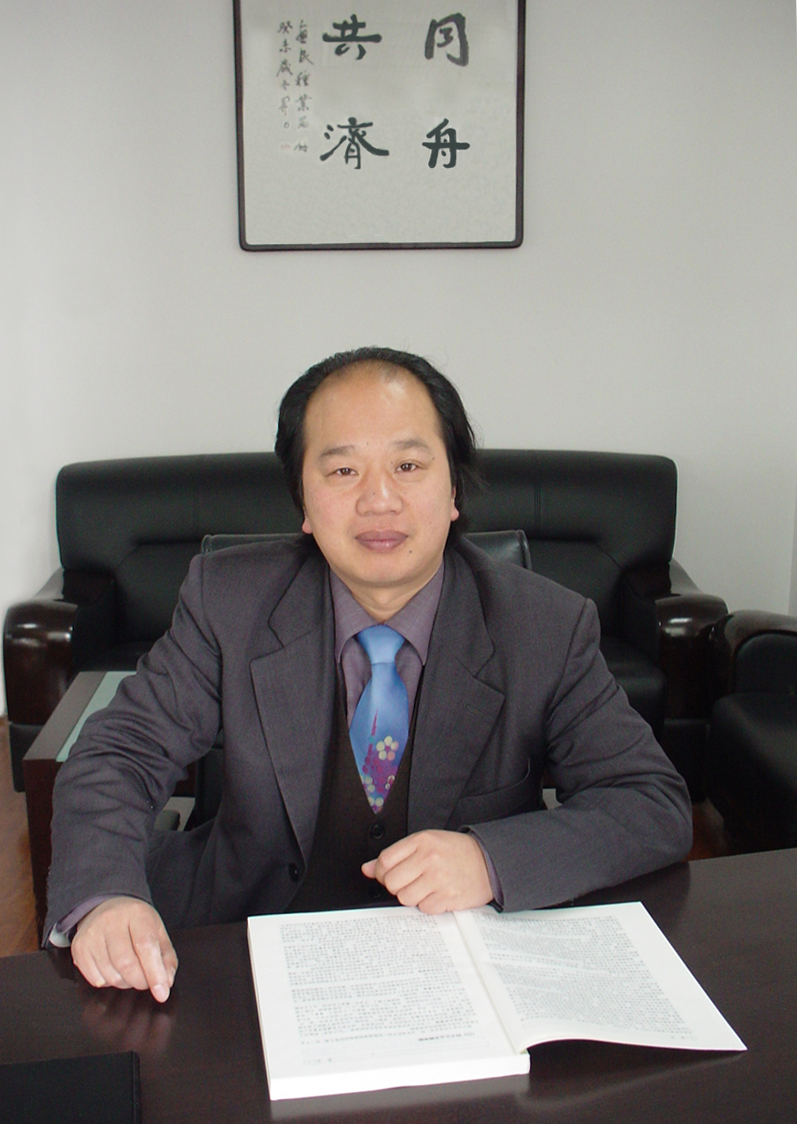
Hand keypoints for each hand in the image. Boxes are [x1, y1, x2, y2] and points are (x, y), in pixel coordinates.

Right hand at [71, 896, 177, 1002]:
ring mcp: (91, 934)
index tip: (162, 992)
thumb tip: (166, 982)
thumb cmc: (134, 922)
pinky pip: (95, 980)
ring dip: (125, 982)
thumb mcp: (157, 931)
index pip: (146, 946)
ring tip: (130, 971)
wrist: (105, 908)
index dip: (155, 973)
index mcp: (136, 913)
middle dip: (140, 981)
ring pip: (111, 975)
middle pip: (126, 964)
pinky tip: (113, 968)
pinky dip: (109, 982)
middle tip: (146, 981)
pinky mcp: (79, 948)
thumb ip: (166, 957)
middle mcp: (111, 921)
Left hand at [361, 830, 492, 912]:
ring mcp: (439, 879)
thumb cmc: (456, 852)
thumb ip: (396, 855)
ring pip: (405, 898)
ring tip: (426, 887)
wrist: (488, 861)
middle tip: (410, 881)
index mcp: (422, 841)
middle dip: (397, 885)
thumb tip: (367, 868)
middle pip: (391, 882)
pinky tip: (438, 893)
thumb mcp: (426, 843)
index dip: (381, 871)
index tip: (387, 874)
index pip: (384, 861)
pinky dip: (428, 904)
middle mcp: (429, 858)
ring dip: (413, 896)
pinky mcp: (448, 897)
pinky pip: (423, 908)